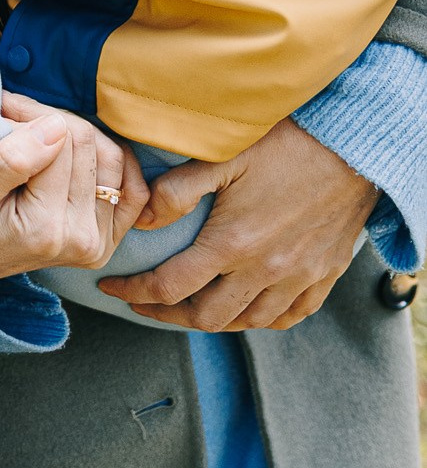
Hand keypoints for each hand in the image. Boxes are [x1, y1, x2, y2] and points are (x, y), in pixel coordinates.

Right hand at [0, 93, 148, 285]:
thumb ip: (10, 159)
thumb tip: (56, 127)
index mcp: (47, 228)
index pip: (61, 137)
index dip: (30, 114)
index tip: (3, 112)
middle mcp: (82, 239)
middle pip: (89, 143)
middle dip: (53, 121)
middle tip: (17, 120)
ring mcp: (100, 242)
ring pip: (111, 156)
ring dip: (78, 136)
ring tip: (42, 138)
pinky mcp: (109, 241)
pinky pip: (134, 189)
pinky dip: (115, 164)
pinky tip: (84, 157)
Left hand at [98, 116, 377, 330]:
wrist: (354, 149)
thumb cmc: (286, 144)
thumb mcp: (223, 156)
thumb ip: (177, 189)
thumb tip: (142, 218)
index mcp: (232, 244)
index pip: (170, 287)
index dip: (134, 292)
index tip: (112, 288)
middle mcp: (264, 272)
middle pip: (204, 317)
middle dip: (166, 315)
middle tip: (144, 302)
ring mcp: (297, 280)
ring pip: (246, 323)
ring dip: (212, 320)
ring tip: (188, 304)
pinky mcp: (323, 277)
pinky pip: (288, 318)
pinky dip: (261, 320)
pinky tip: (245, 307)